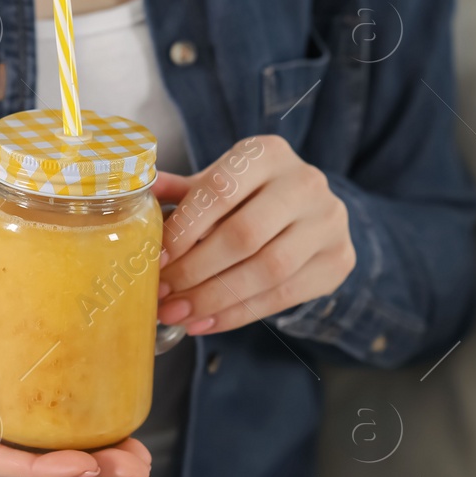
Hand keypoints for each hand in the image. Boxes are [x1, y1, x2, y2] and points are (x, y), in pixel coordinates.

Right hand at [0, 314, 149, 476]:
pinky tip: (107, 417)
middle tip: (140, 467)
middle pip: (33, 463)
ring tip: (141, 457)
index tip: (87, 464)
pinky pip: (35, 416)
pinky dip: (71, 421)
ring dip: (93, 453)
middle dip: (89, 468)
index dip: (44, 468)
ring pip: (41, 444)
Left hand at [153, 135, 354, 335]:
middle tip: (163, 295)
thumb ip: (182, 193)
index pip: (221, 189)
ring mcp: (329, 222)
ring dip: (215, 298)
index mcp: (268, 153)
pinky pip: (284, 296)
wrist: (314, 213)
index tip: (156, 259)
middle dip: (196, 271)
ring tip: (179, 314)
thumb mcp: (220, 183)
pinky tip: (207, 322)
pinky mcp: (339, 260)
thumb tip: (136, 198)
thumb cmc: (253, 196)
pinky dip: (239, 314)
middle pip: (244, 234)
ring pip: (267, 270)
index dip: (185, 228)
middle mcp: (305, 182)